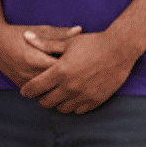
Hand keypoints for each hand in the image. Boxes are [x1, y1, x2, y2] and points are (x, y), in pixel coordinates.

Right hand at [0, 23, 80, 86]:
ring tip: (74, 84)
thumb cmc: (18, 33)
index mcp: (38, 60)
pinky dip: (49, 90)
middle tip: (83, 78)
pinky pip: (39, 93)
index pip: (62, 70)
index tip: (87, 64)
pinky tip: (60, 88)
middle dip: (70, 81)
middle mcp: (31, 74)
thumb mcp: (41, 30)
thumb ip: (61, 34)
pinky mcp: (21, 85)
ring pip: (49, 92)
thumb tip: (80, 30)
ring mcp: (25, 82)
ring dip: (60, 88)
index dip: (76, 67)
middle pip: (57, 84)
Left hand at [18, 29, 137, 113]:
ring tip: (58, 94)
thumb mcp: (66, 42)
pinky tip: (72, 97)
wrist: (120, 49)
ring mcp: (84, 96)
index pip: (35, 88)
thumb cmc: (92, 43)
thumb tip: (25, 36)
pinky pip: (78, 110)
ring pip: (62, 109)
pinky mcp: (96, 101)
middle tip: (42, 92)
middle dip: (41, 98)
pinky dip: (73, 106)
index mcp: (60, 72)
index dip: (27, 90)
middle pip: (46, 102)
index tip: (25, 91)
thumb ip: (44, 44)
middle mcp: (70, 87)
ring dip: (58, 103)